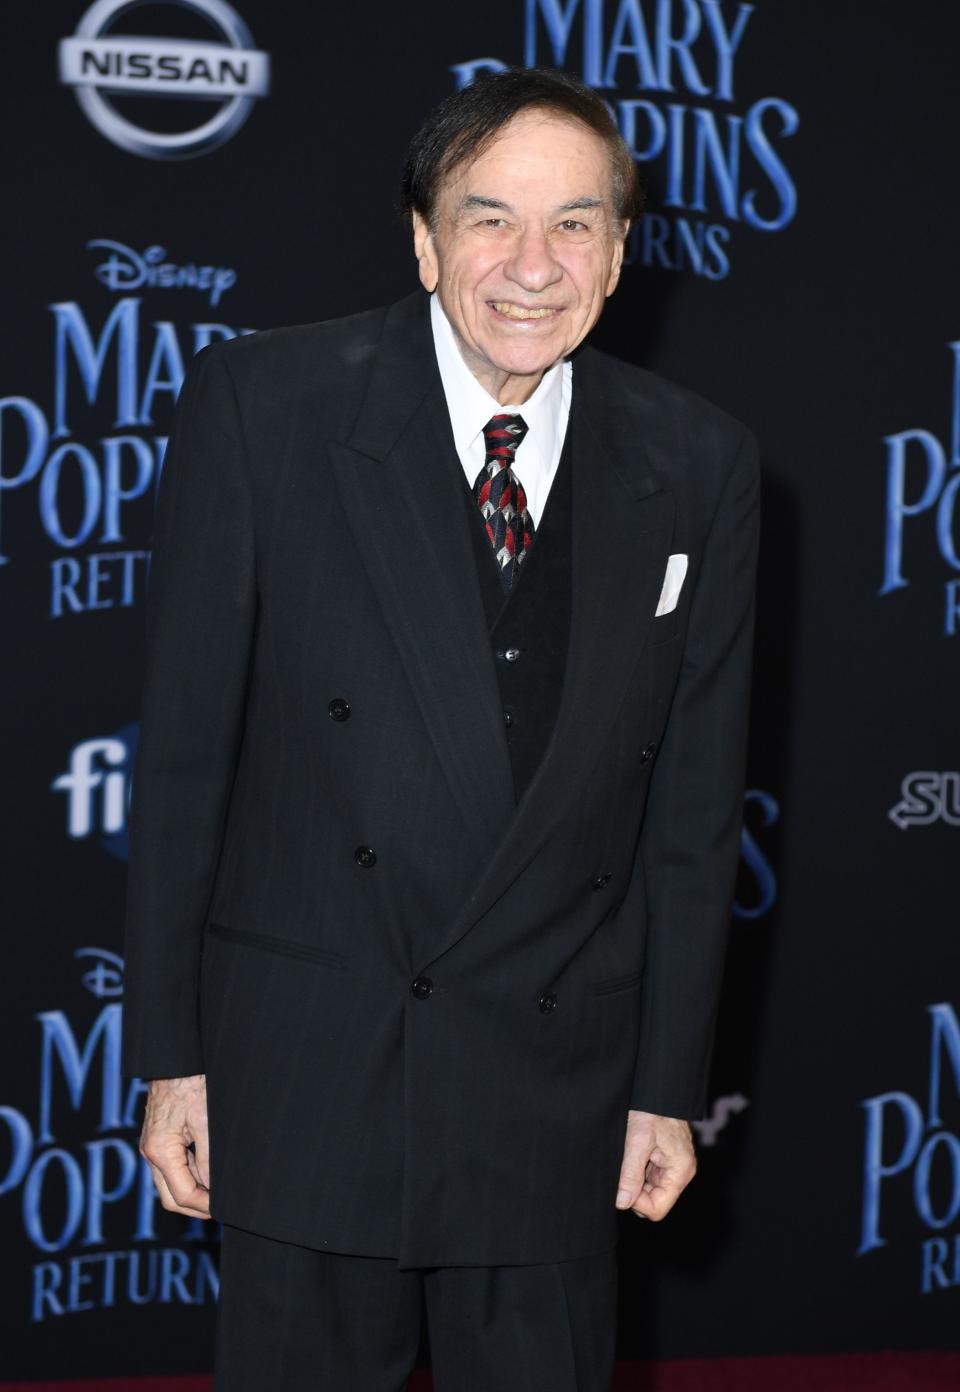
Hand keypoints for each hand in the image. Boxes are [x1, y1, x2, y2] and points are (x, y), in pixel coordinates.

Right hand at [140, 1074, 210, 1218]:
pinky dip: (190, 1173)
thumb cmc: (190, 1084)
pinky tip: (209, 1170)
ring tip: (220, 1190)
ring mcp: (152, 1146)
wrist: (175, 1059)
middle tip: (221, 1207)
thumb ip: (208, 1159)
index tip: (224, 1208)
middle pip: (171, 1197)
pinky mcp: (158, 1139)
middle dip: (196, 1206)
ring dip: (194, 1190)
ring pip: (171, 1183)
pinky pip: (173, 1167)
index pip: (181, 1195)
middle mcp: (150, 1153)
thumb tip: (215, 1189)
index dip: (204, 1206)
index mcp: (159, 1151)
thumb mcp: (205, 1122)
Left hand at [615, 1109, 695, 1219]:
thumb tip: (622, 1203)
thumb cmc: (650, 1110)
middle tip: (622, 1168)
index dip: (636, 1202)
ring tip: (628, 1156)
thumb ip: (630, 1173)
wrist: (657, 1089)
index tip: (621, 1185)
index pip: (657, 1209)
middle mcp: (680, 1172)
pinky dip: (636, 1171)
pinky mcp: (665, 1160)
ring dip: (634, 1180)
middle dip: (634, 1191)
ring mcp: (673, 1166)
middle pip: (653, 1201)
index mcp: (680, 1171)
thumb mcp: (637, 1140)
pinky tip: (631, 1154)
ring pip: (649, 1190)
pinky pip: (648, 1177)